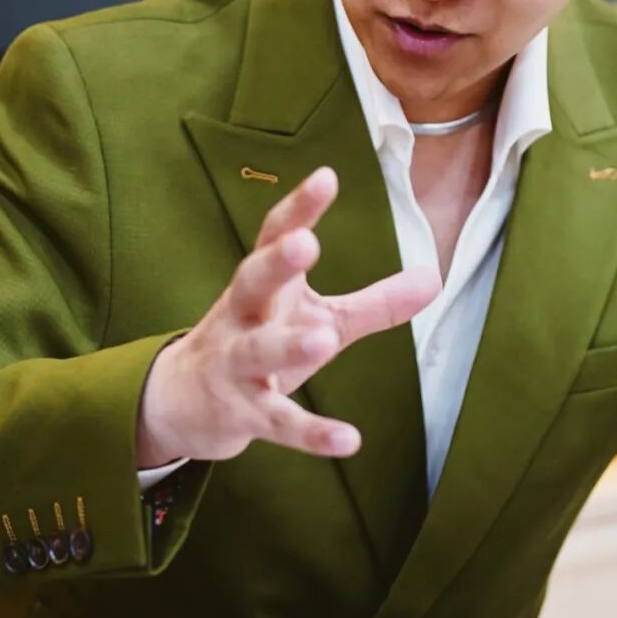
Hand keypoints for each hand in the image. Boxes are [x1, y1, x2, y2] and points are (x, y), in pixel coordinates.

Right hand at [136, 165, 440, 467]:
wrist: (182, 402)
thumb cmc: (257, 342)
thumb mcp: (316, 317)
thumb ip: (375, 303)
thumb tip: (435, 276)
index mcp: (262, 286)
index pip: (273, 237)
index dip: (299, 208)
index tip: (326, 177)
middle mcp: (242, 317)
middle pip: (251, 281)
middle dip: (276, 263)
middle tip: (306, 243)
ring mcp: (235, 366)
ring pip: (258, 352)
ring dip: (287, 344)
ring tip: (323, 339)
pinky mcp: (242, 414)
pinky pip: (277, 423)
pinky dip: (311, 433)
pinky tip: (350, 440)